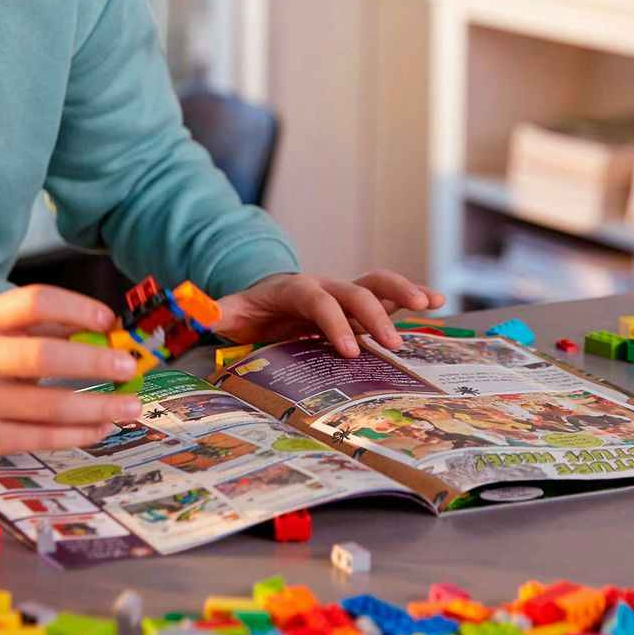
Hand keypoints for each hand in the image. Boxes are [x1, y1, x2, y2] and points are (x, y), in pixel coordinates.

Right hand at [0, 285, 143, 455]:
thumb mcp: (4, 330)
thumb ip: (51, 327)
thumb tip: (111, 334)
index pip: (35, 302)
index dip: (76, 308)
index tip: (110, 322)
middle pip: (44, 356)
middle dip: (94, 362)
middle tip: (130, 368)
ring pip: (49, 407)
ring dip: (98, 406)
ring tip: (132, 406)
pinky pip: (41, 438)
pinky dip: (79, 434)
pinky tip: (104, 427)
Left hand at [213, 271, 445, 358]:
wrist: (263, 297)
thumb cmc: (247, 311)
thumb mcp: (226, 312)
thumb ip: (213, 313)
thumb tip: (197, 311)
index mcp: (294, 290)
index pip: (317, 301)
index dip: (333, 323)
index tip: (348, 350)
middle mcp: (325, 286)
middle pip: (355, 291)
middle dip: (375, 316)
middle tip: (392, 345)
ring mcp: (344, 293)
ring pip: (377, 283)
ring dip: (403, 291)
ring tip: (430, 304)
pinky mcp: (358, 303)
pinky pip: (389, 294)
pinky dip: (413, 294)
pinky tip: (436, 303)